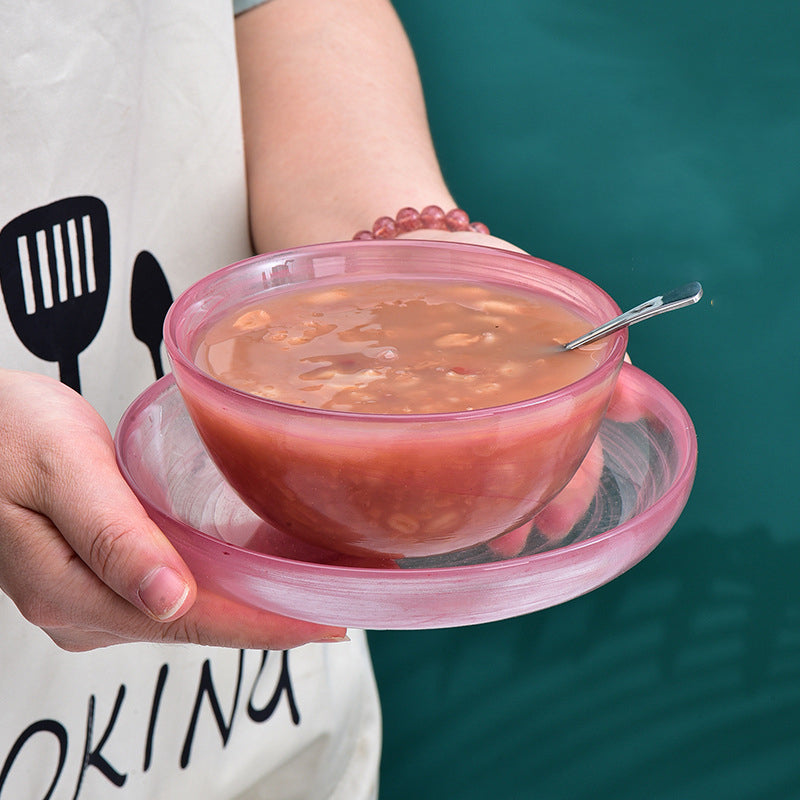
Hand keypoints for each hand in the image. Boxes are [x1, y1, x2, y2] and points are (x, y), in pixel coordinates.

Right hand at [0, 370, 345, 651]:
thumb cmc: (6, 431)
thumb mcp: (61, 469)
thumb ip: (113, 535)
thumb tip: (171, 599)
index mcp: (74, 592)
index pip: (194, 622)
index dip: (267, 625)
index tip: (330, 622)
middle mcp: (88, 608)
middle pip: (203, 622)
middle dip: (277, 612)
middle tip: (348, 590)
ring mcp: (96, 594)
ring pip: (196, 606)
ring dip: (260, 595)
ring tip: (324, 575)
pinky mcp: (105, 572)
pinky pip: (181, 583)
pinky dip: (230, 575)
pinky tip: (268, 561)